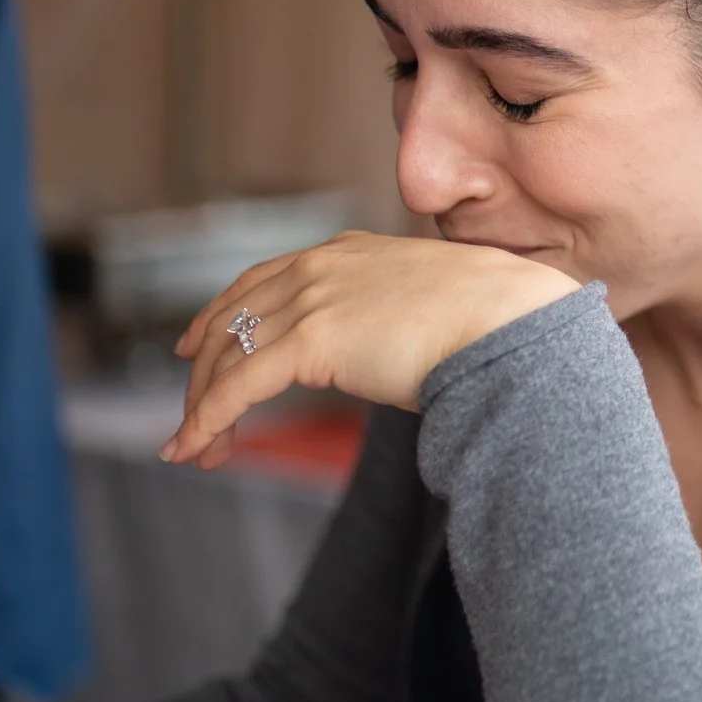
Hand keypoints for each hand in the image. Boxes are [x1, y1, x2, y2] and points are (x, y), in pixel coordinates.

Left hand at [163, 231, 580, 468]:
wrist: (509, 318)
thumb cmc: (491, 321)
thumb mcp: (427, 306)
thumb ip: (393, 320)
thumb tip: (396, 358)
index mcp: (347, 253)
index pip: (260, 281)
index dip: (220, 314)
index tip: (193, 345)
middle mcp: (318, 268)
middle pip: (232, 318)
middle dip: (203, 371)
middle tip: (192, 416)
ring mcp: (311, 300)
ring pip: (227, 356)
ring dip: (203, 407)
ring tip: (194, 449)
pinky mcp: (309, 341)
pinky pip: (237, 387)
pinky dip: (207, 420)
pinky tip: (195, 448)